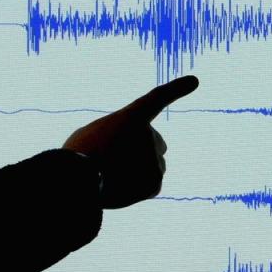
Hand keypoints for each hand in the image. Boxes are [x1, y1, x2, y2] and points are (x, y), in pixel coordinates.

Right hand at [62, 75, 198, 208]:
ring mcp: (155, 159)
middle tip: (116, 160)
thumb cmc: (76, 155)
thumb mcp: (92, 135)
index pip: (157, 98)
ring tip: (110, 176)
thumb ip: (116, 136)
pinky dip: (135, 190)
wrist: (76, 181)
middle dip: (142, 151)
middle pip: (155, 143)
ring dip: (136, 172)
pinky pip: (150, 186)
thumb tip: (127, 156)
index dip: (176, 89)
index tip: (195, 80)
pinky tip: (118, 189)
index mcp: (132, 116)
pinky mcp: (156, 183)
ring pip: (152, 166)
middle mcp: (150, 135)